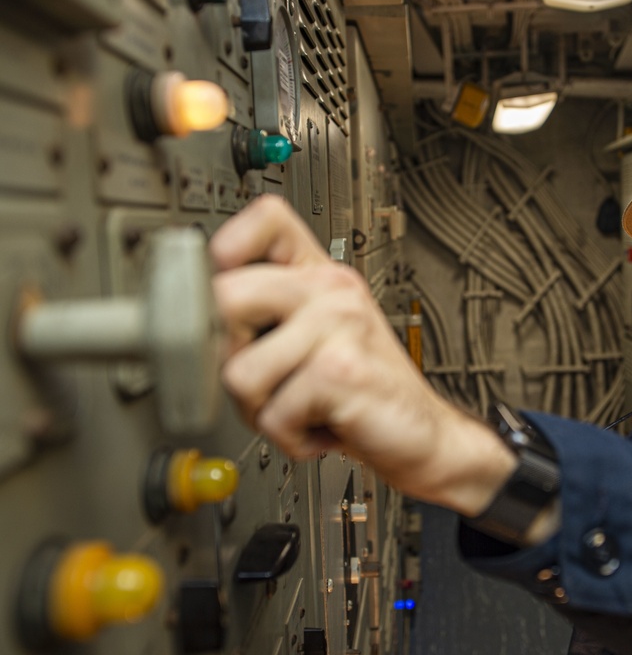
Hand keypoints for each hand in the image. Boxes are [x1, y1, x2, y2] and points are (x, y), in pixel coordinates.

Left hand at [210, 195, 515, 515]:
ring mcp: (340, 324)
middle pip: (225, 297)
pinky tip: (323, 425)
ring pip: (239, 372)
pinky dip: (290, 438)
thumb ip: (261, 319)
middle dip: (229, 358)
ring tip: (301, 406)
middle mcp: (331, 288)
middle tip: (269, 377)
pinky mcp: (340, 370)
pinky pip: (272, 414)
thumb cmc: (361, 391)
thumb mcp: (312, 341)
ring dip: (261, 410)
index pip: (266, 216)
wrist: (421, 434)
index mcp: (320, 273)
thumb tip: (188, 321)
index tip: (227, 287)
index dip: (228, 247)